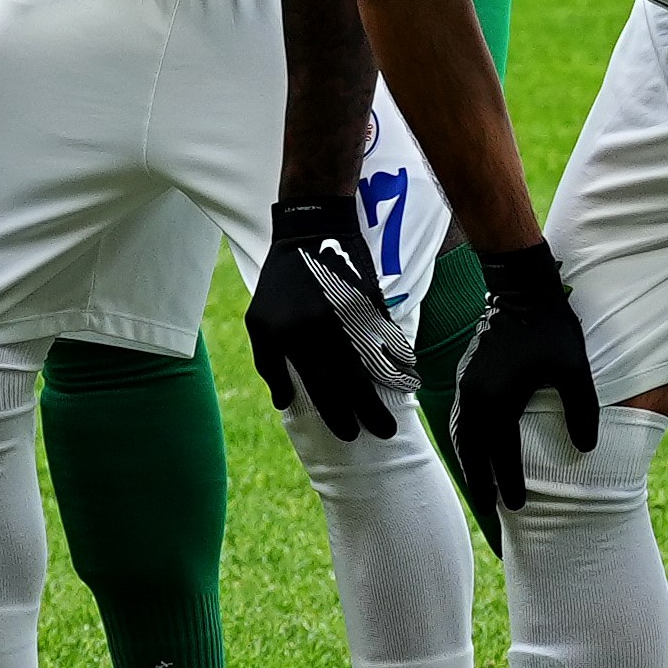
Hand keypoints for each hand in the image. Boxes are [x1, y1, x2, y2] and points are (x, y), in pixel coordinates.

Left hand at [246, 202, 407, 442]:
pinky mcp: (369, 303)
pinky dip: (399, 358)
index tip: (350, 434)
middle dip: (368, 412)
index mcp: (292, 339)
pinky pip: (387, 338)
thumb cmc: (281, 283)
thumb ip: (269, 364)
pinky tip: (408, 374)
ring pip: (373, 363)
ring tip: (400, 410)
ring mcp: (348, 317)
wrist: (312, 233)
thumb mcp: (259, 322)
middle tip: (385, 434)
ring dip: (390, 390)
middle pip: (350, 383)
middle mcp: (321, 332)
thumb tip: (284, 404)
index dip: (336, 414)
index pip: (318, 388)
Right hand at [453, 241, 602, 535]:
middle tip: (493, 514)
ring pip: (461, 437)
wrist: (519, 287)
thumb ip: (582, 411)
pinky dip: (465, 442)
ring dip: (470, 465)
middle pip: (472, 452)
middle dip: (481, 483)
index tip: (517, 508)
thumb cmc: (551, 329)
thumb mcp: (574, 371)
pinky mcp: (465, 375)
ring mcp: (465, 385)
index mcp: (498, 400)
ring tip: (480, 490)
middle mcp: (474, 397)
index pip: (502, 454)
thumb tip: (586, 449)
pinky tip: (474, 451)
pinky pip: (459, 419)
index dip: (509, 483)